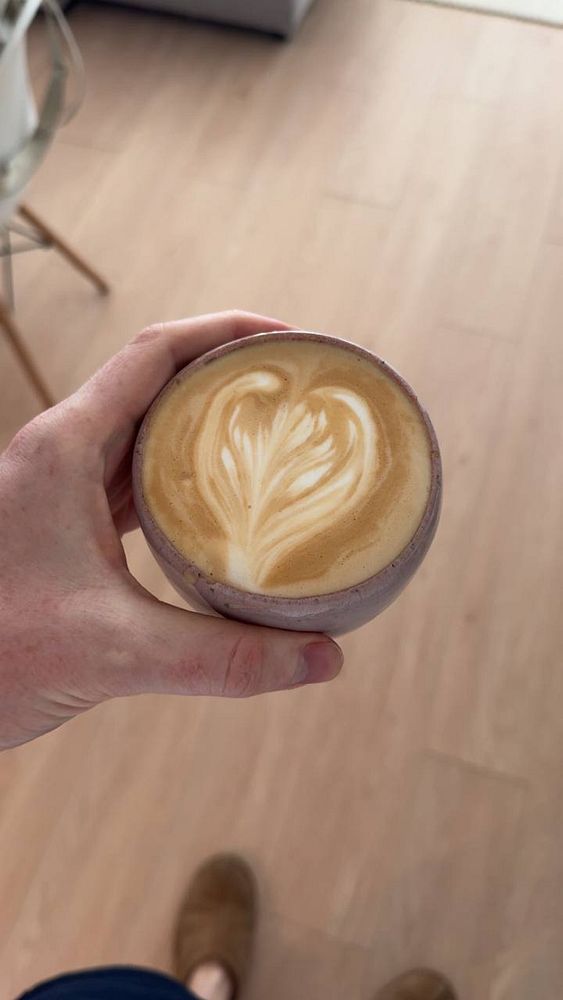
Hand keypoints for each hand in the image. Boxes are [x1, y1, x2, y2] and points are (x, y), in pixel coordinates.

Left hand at [0, 312, 342, 750]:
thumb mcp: (115, 651)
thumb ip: (223, 656)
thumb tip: (324, 659)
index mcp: (64, 448)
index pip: (156, 352)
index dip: (227, 332)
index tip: (289, 339)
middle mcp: (59, 453)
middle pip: (154, 381)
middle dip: (226, 372)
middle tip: (293, 386)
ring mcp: (56, 488)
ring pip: (142, 430)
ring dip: (201, 422)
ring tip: (268, 432)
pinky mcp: (61, 525)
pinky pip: (130, 479)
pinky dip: (179, 476)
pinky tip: (218, 503)